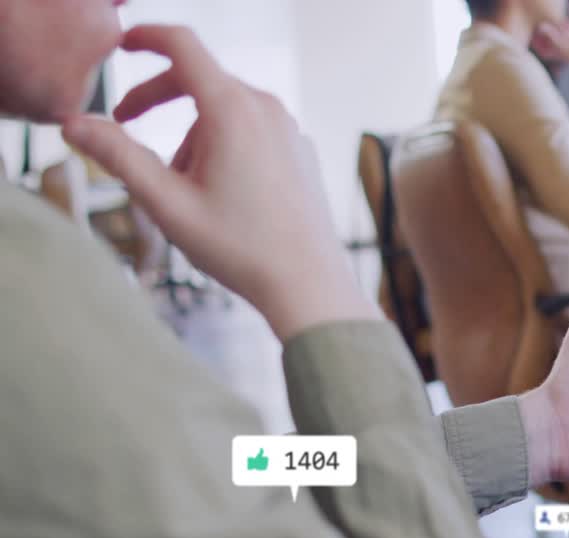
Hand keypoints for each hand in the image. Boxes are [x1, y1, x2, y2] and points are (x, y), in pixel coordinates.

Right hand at [61, 25, 377, 339]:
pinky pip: (251, 131)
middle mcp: (267, 109)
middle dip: (156, 97)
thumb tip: (75, 125)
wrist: (307, 282)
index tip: (122, 44)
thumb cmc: (241, 247)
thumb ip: (118, 157)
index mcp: (233, 111)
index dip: (146, 38)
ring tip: (185, 189)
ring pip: (224, 111)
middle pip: (200, 78)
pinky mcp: (299, 149)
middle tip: (122, 121)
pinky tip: (220, 194)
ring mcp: (288, 128)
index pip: (183, 46)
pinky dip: (223, 146)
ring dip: (192, 135)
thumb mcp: (166, 203)